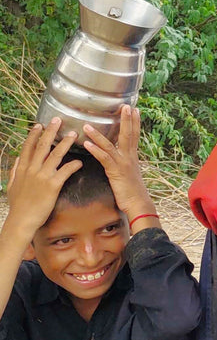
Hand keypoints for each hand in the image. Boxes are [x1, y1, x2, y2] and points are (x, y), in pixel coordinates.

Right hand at [5, 119, 81, 239]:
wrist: (22, 220)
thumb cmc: (19, 205)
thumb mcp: (12, 186)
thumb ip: (15, 171)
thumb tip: (17, 160)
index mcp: (22, 169)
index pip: (28, 148)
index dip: (34, 135)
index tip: (38, 124)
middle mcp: (32, 170)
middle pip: (42, 146)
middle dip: (50, 131)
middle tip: (58, 119)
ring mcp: (42, 176)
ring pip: (55, 155)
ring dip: (65, 143)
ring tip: (73, 134)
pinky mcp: (52, 185)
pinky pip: (65, 171)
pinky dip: (74, 165)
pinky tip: (81, 161)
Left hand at [83, 105, 154, 223]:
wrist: (138, 204)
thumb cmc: (132, 192)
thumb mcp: (129, 175)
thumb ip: (124, 165)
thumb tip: (120, 160)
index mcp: (133, 157)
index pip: (135, 135)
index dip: (134, 122)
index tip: (134, 109)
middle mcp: (130, 157)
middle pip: (128, 134)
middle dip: (126, 119)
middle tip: (124, 106)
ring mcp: (123, 164)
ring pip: (111, 145)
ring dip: (98, 134)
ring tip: (88, 124)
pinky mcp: (116, 172)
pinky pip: (105, 158)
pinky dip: (96, 150)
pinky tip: (87, 143)